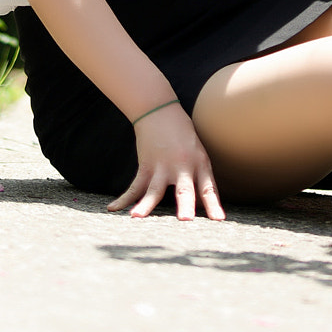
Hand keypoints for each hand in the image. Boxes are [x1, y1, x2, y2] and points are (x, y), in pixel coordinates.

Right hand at [108, 102, 224, 220]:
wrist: (159, 110)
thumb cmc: (183, 134)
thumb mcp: (198, 153)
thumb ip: (200, 178)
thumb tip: (205, 203)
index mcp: (199, 163)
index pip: (208, 188)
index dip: (213, 205)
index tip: (219, 220)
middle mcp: (182, 166)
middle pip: (184, 189)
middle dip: (185, 205)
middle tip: (186, 220)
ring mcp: (162, 167)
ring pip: (154, 190)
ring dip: (146, 205)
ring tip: (137, 217)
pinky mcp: (146, 165)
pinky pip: (135, 186)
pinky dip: (124, 199)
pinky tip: (113, 208)